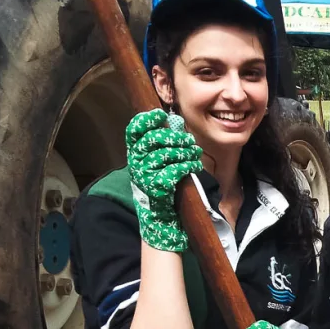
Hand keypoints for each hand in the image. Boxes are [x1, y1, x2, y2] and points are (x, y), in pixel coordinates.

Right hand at [125, 110, 202, 251]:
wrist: (160, 214)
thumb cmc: (161, 181)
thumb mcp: (158, 160)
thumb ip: (163, 142)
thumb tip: (176, 122)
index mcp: (134, 152)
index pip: (134, 130)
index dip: (146, 120)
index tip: (161, 114)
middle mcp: (136, 162)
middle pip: (153, 139)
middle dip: (175, 137)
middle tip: (189, 140)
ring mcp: (144, 174)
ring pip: (166, 154)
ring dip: (185, 151)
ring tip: (195, 153)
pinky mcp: (156, 187)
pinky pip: (174, 170)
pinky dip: (188, 166)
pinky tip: (195, 165)